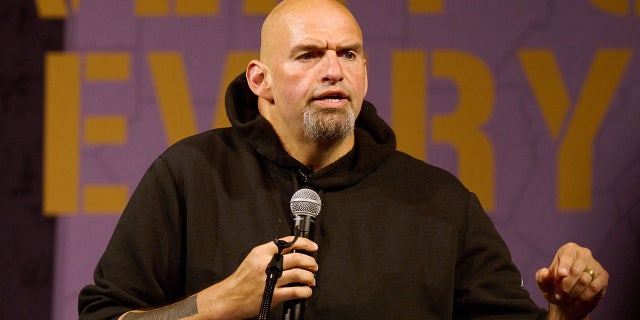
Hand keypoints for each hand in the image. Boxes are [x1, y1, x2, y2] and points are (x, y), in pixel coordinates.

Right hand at [196, 237, 318, 318]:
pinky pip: (296, 292)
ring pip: (299, 274)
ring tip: (311, 279)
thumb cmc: (241, 280)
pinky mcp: (273, 295)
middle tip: (314, 265)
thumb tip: (291, 252)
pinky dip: (305, 291)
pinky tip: (306, 291)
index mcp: (261, 252)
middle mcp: (267, 264)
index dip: (305, 243)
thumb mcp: (252, 259)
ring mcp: (271, 280)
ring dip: (310, 276)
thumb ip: (269, 254)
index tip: (312, 246)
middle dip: (310, 261)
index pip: (288, 243)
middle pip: (297, 258)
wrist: (229, 298)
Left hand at [536, 242, 607, 319]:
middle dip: (566, 285)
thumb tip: (545, 271)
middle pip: (575, 270)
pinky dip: (584, 296)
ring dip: (573, 292)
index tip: (561, 275)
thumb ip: (541, 278)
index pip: (567, 256)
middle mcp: (583, 253)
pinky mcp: (603, 276)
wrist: (569, 301)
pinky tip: (578, 300)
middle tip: (560, 294)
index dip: (564, 266)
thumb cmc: (555, 288)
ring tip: (567, 298)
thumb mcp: (544, 285)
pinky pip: (594, 287)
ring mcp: (595, 264)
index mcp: (568, 250)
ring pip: (584, 280)